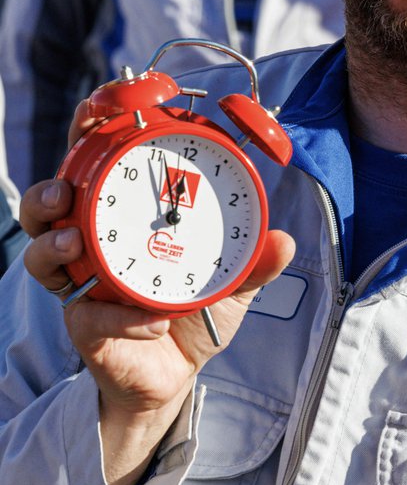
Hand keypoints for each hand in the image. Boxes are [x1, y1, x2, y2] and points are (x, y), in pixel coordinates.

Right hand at [24, 102, 296, 484]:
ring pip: (43, 255)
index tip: (96, 113)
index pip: (97, 170)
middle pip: (49, 206)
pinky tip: (153, 319)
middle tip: (65, 190)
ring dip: (54, 246)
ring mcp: (84, 285)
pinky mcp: (86, 326)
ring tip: (74, 243)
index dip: (89, 138)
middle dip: (48, 192)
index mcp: (127, 220)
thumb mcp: (233, 281)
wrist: (179, 371)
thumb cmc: (196, 312)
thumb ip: (256, 261)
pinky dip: (122, 318)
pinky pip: (91, 316)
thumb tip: (285, 240)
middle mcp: (95, 246)